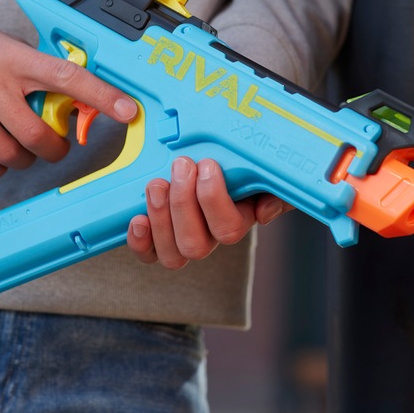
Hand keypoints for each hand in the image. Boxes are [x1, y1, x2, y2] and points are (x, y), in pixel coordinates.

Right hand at [0, 0, 136, 178]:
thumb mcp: (0, 46)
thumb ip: (31, 72)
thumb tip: (69, 101)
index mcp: (10, 55)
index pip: (66, 76)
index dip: (101, 95)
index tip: (126, 109)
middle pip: (38, 135)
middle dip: (54, 149)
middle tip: (54, 146)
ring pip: (10, 155)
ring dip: (23, 159)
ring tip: (17, 146)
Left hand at [127, 157, 293, 268]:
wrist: (209, 158)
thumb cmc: (240, 165)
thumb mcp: (265, 173)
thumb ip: (275, 190)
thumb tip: (263, 212)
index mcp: (237, 218)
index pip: (229, 229)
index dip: (213, 199)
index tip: (206, 164)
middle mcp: (210, 235)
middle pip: (196, 245)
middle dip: (183, 203)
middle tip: (181, 166)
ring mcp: (183, 238)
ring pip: (173, 253)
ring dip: (161, 218)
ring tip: (156, 184)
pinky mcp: (158, 237)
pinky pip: (150, 254)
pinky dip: (141, 242)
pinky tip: (138, 218)